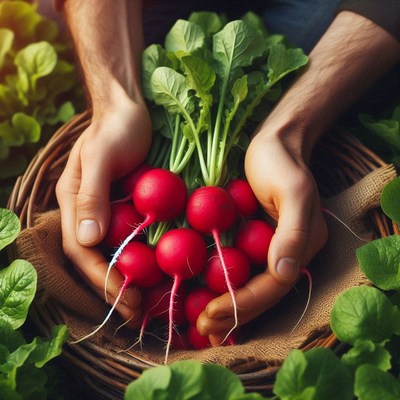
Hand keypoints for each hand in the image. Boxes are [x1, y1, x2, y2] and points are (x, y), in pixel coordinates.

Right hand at [56, 98, 151, 325]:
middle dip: (111, 288)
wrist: (129, 109)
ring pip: (109, 254)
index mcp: (73, 201)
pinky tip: (154, 273)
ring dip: (124, 280)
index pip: (79, 249)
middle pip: (92, 258)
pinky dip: (138, 260)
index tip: (124, 298)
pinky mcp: (124, 207)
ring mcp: (105, 210)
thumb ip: (93, 195)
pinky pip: (128, 240)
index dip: (99, 277)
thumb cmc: (117, 127)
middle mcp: (86, 211)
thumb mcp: (103, 156)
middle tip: (136, 313)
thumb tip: (86, 240)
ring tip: (144, 304)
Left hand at [196, 129, 327, 344]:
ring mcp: (272, 249)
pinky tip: (205, 299)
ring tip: (202, 327)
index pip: (274, 286)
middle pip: (262, 295)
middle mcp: (289, 254)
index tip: (211, 313)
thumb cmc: (280, 162)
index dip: (244, 303)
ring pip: (251, 288)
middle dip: (234, 314)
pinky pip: (240, 271)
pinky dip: (224, 288)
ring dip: (228, 309)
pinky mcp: (255, 240)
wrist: (274, 143)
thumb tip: (285, 275)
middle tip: (203, 330)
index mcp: (302, 246)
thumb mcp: (292, 191)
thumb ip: (292, 233)